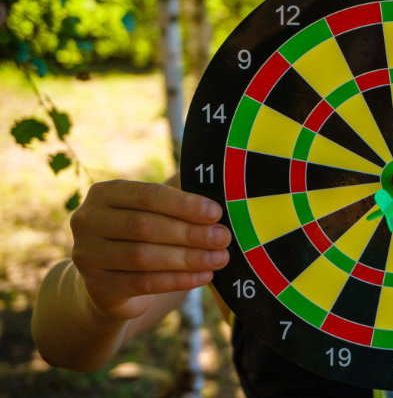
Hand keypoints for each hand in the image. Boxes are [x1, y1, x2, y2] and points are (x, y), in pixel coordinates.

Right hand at [70, 180, 230, 320]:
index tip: (216, 213)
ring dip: (188, 258)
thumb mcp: (152, 212)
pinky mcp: (98, 287)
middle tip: (223, 238)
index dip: (184, 204)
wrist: (111, 283)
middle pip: (145, 226)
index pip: (147, 194)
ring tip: (219, 258)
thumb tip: (219, 188)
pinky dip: (179, 280)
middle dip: (190, 232)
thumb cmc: (141, 236)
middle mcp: (87, 221)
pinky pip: (144, 283)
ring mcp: (87, 256)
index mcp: (103, 194)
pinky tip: (204, 276)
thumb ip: (177, 198)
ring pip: (144, 257)